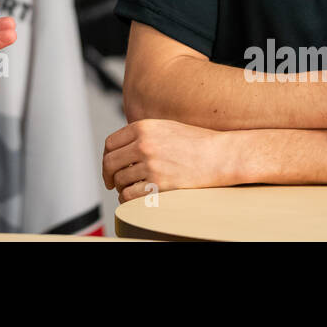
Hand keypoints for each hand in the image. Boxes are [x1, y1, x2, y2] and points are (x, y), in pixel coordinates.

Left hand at [102, 119, 243, 202]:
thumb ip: (143, 134)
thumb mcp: (166, 127)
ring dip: (121, 187)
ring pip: (120, 180)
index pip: (110, 143)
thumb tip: (123, 149)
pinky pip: (130, 195)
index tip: (109, 166)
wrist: (220, 155)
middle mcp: (144, 144)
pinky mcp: (158, 184)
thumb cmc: (197, 142)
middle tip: (111, 182)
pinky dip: (127, 199)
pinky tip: (134, 198)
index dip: (106, 156)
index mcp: (143, 127)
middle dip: (108, 175)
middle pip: (110, 162)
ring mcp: (150, 165)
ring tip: (130, 189)